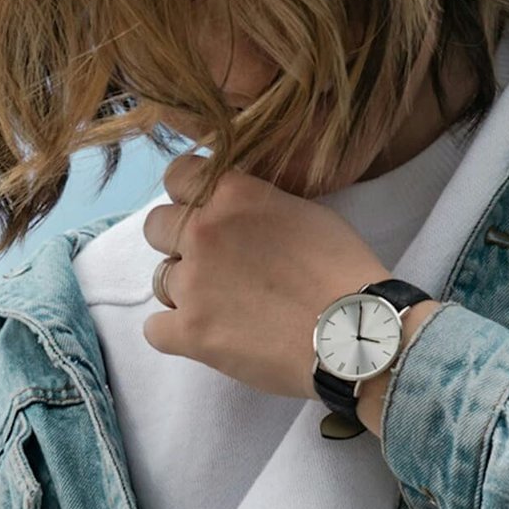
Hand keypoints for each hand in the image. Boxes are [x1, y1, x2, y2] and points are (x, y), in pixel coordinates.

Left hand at [141, 152, 392, 400]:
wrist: (354, 334)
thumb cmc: (344, 270)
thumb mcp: (305, 212)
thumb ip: (259, 203)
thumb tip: (238, 211)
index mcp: (234, 194)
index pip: (179, 174)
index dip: (189, 194)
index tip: (204, 209)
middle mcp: (203, 231)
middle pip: (156, 225)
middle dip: (178, 240)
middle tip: (214, 261)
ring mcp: (192, 283)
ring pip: (160, 278)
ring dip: (185, 288)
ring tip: (223, 304)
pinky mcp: (190, 332)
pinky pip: (154, 329)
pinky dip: (176, 332)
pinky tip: (206, 334)